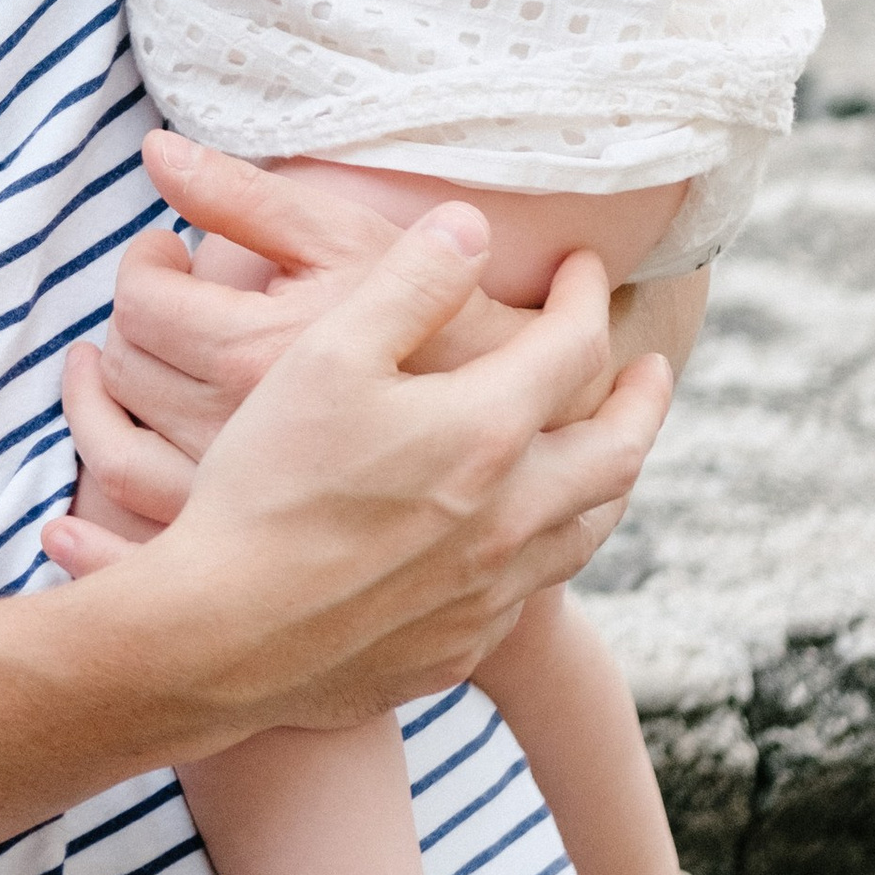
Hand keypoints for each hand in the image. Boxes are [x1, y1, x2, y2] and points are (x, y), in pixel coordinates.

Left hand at [57, 137, 422, 534]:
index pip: (142, 304)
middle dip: (127, 327)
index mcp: (254, 353)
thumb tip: (156, 150)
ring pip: (117, 458)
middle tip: (157, 305)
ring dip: (95, 409)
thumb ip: (247, 196)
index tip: (166, 254)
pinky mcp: (253, 558)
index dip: (143, 266)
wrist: (524, 447)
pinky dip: (96, 521)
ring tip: (112, 372)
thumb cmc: (440, 331)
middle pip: (126, 374)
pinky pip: (138, 543)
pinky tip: (78, 506)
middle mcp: (232, 436)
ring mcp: (239, 508)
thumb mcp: (349, 242)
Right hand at [70, 216, 671, 734]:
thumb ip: (408, 283)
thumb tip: (473, 227)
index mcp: (487, 432)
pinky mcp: (458, 647)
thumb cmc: (267, 483)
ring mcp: (490, 592)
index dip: (583, 296)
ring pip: (587, 528)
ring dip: (609, 476)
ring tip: (609, 450)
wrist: (224, 637)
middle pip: (618, 450)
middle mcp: (512, 516)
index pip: (573, 346)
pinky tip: (519, 537)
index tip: (581, 266)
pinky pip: (532, 591)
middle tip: (650, 367)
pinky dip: (547, 545)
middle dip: (641, 398)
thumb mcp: (327, 355)